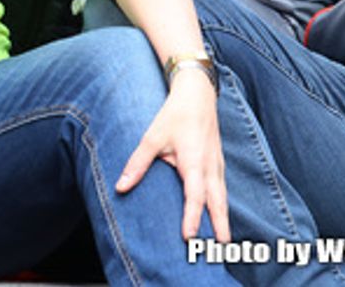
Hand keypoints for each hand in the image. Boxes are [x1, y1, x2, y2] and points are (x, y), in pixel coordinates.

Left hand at [114, 71, 228, 241]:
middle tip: (220, 249)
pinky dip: (223, 206)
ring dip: (223, 219)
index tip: (190, 236)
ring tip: (223, 243)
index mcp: (194, 161)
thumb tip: (120, 187)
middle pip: (217, 202)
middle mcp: (210, 166)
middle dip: (219, 226)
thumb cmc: (175, 115)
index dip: (192, 216)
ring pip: (223, 197)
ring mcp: (217, 165)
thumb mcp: (152, 137)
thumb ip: (137, 163)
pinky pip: (222, 190)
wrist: (198, 95)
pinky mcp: (218, 164)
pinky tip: (220, 218)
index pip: (194, 195)